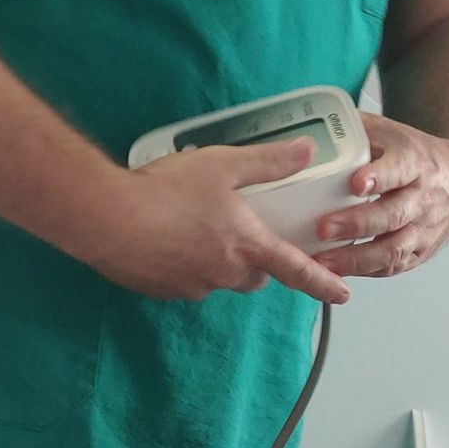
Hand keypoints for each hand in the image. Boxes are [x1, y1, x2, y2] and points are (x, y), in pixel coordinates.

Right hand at [64, 139, 350, 303]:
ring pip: (219, 280)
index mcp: (247, 246)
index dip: (324, 283)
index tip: (343, 295)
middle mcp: (225, 274)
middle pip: (256, 277)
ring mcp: (192, 286)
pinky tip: (166, 238)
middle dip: (258, 264)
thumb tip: (306, 151)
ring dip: (218, 262)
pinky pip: (185, 281)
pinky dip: (184, 265)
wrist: (105, 217)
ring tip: (196, 229)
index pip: (297, 270)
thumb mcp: (223, 164)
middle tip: (246, 237)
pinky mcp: (162, 291)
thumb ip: (268, 162)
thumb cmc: (166, 189)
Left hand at [313, 114, 448, 277]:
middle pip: (392, 215)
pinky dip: (366, 271)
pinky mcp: (421, 252)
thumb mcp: (394, 133)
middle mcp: (424, 199)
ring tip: (325, 262)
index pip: (400, 169)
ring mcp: (424, 229)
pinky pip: (393, 266)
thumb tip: (316, 125)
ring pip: (393, 249)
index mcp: (416, 163)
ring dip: (357, 258)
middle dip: (356, 224)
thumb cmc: (422, 157)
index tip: (357, 183)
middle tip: (324, 228)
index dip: (379, 176)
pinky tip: (341, 272)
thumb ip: (358, 130)